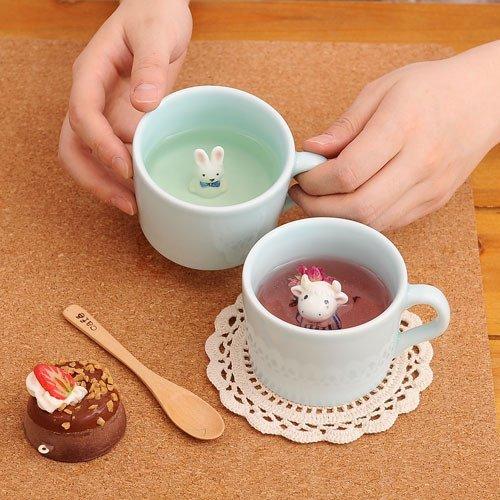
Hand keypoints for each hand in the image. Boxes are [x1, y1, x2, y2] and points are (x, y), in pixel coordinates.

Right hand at [58, 0, 191, 214]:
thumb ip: (150, 66)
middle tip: (127, 204)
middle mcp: (91, 96)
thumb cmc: (155, 15)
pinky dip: (124, 173)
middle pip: (74, 145)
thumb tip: (144, 103)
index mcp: (91, 72)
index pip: (83, 114)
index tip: (125, 168)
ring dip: (108, 182)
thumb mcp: (156, 33)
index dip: (100, 145)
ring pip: (90, 155)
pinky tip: (143, 187)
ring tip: (136, 205)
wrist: (158, 11)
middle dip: (95, 179)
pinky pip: (115, 151)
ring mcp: (104, 110)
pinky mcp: (121, 119)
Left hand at [290, 41, 499, 230]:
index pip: (348, 172)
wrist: (486, 100)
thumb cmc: (431, 89)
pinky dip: (361, 220)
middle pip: (358, 207)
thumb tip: (312, 149)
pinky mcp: (433, 203)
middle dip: (319, 208)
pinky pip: (389, 223)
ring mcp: (429, 188)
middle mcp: (419, 163)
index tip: (302, 175)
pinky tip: (348, 204)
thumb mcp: (382, 90)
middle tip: (302, 195)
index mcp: (402, 127)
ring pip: (372, 223)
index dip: (315, 182)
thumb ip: (345, 125)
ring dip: (337, 218)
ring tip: (321, 200)